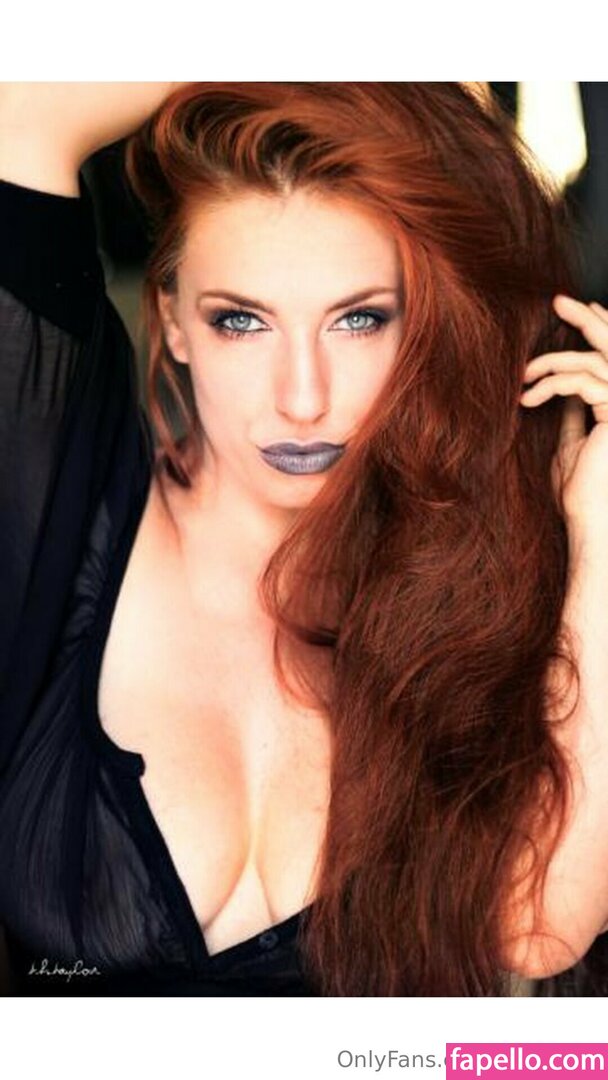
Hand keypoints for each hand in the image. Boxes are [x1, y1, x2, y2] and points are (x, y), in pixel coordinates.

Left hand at [520, 295, 607, 538]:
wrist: (589, 522)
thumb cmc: (581, 493)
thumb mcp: (573, 445)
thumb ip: (574, 415)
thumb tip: (565, 392)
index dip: (602, 329)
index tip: (578, 310)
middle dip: (587, 319)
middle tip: (557, 302)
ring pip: (594, 361)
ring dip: (552, 363)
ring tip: (523, 376)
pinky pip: (584, 381)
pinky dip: (553, 384)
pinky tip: (529, 399)